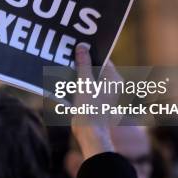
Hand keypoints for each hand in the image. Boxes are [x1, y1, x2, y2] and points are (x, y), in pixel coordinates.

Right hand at [71, 43, 120, 158]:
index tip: (78, 45)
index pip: (103, 58)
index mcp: (113, 78)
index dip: (91, 51)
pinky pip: (84, 86)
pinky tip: (64, 80)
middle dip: (82, 61)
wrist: (89, 133)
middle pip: (94, 67)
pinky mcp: (93, 100)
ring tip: (64, 66)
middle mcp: (110, 85)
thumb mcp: (85, 82)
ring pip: (88, 77)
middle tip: (68, 53)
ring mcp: (102, 93)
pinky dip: (76, 83)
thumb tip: (82, 47)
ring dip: (77, 72)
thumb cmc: (91, 108)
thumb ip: (83, 63)